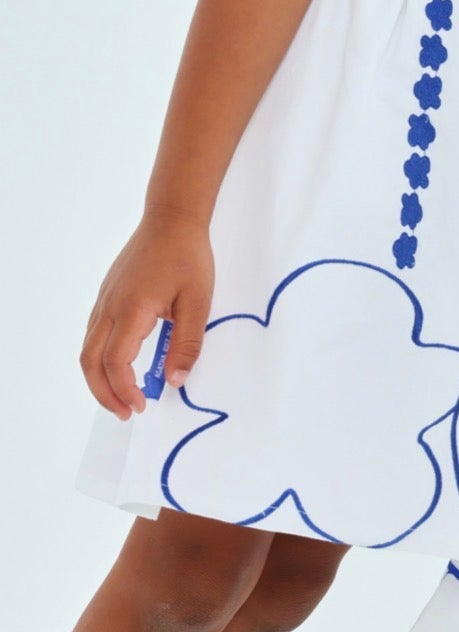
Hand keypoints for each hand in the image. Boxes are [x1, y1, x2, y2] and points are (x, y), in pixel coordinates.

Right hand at [80, 211, 214, 418]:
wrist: (171, 219)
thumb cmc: (188, 257)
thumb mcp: (198, 303)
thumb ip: (186, 344)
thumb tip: (175, 381)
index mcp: (132, 310)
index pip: (116, 362)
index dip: (124, 390)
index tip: (142, 406)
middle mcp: (110, 307)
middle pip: (90, 361)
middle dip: (104, 393)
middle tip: (126, 412)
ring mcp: (104, 299)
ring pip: (87, 348)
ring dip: (99, 378)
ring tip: (122, 396)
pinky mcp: (107, 294)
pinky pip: (93, 333)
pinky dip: (100, 357)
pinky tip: (119, 365)